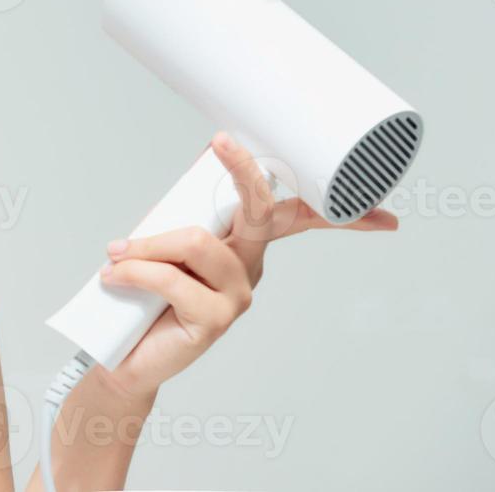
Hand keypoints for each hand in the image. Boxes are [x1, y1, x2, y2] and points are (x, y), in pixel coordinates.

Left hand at [90, 131, 397, 401]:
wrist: (123, 353)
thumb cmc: (145, 294)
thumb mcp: (162, 243)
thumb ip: (181, 213)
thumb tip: (194, 167)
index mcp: (244, 244)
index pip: (294, 217)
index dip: (332, 209)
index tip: (379, 212)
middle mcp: (248, 267)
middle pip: (261, 212)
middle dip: (246, 173)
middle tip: (222, 142)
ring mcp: (237, 295)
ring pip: (197, 242)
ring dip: (148, 244)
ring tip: (118, 254)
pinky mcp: (215, 320)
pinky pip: (173, 279)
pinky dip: (137, 271)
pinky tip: (115, 276)